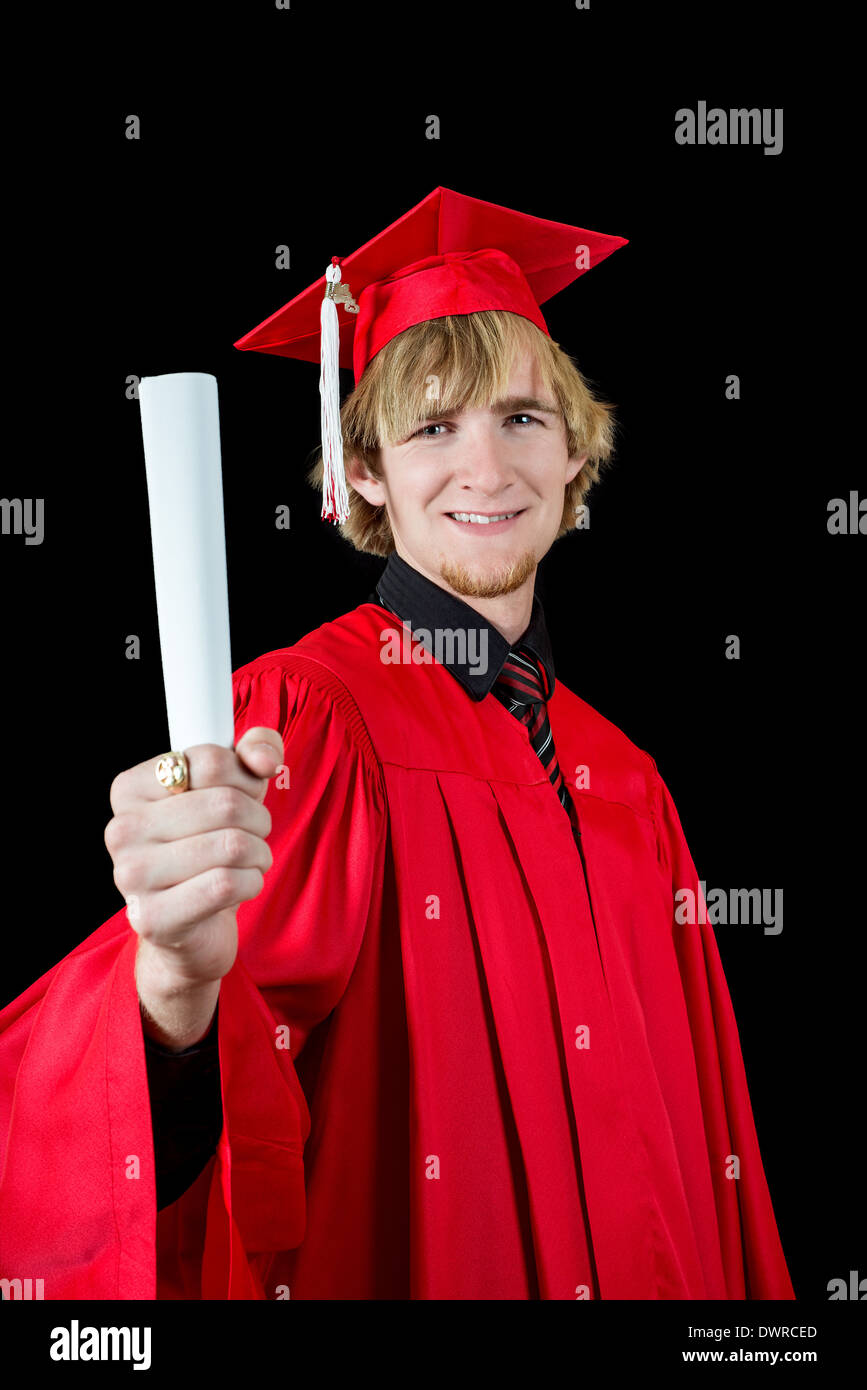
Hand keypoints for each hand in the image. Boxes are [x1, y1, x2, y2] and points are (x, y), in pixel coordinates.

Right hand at [105, 728, 282, 1019]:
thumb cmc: (211, 844)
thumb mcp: (235, 787)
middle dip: (259, 818)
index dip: (246, 779)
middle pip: (225, 803)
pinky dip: (252, 882)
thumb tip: (265, 760)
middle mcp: (121, 829)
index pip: (209, 760)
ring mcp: (130, 876)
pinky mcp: (152, 917)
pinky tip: (244, 884)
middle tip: (256, 834)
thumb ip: (255, 750)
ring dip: (260, 853)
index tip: (245, 796)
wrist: (193, 925)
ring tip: (252, 860)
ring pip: (231, 845)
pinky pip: (226, 885)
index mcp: (130, 788)